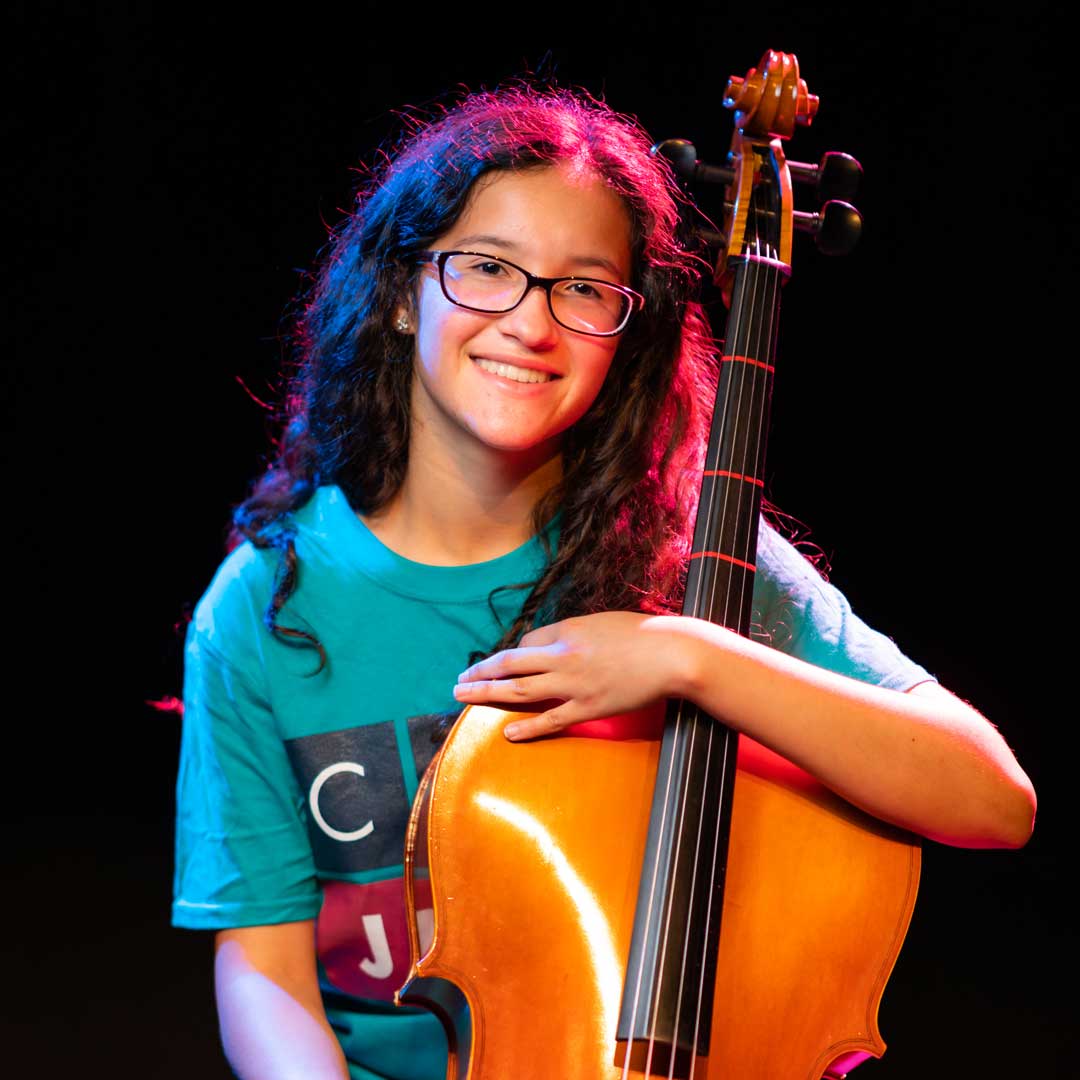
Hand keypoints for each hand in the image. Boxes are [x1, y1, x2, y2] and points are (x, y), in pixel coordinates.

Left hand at [453, 612, 689, 740]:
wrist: (672, 654)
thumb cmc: (642, 634)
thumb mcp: (601, 622)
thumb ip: (574, 633)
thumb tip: (551, 647)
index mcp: (567, 631)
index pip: (526, 642)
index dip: (510, 655)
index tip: (501, 665)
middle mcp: (563, 656)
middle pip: (509, 664)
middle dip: (480, 672)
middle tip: (459, 680)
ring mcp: (574, 684)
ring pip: (519, 691)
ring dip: (487, 694)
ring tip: (465, 698)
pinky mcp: (589, 708)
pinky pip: (552, 720)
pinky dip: (528, 728)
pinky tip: (508, 733)